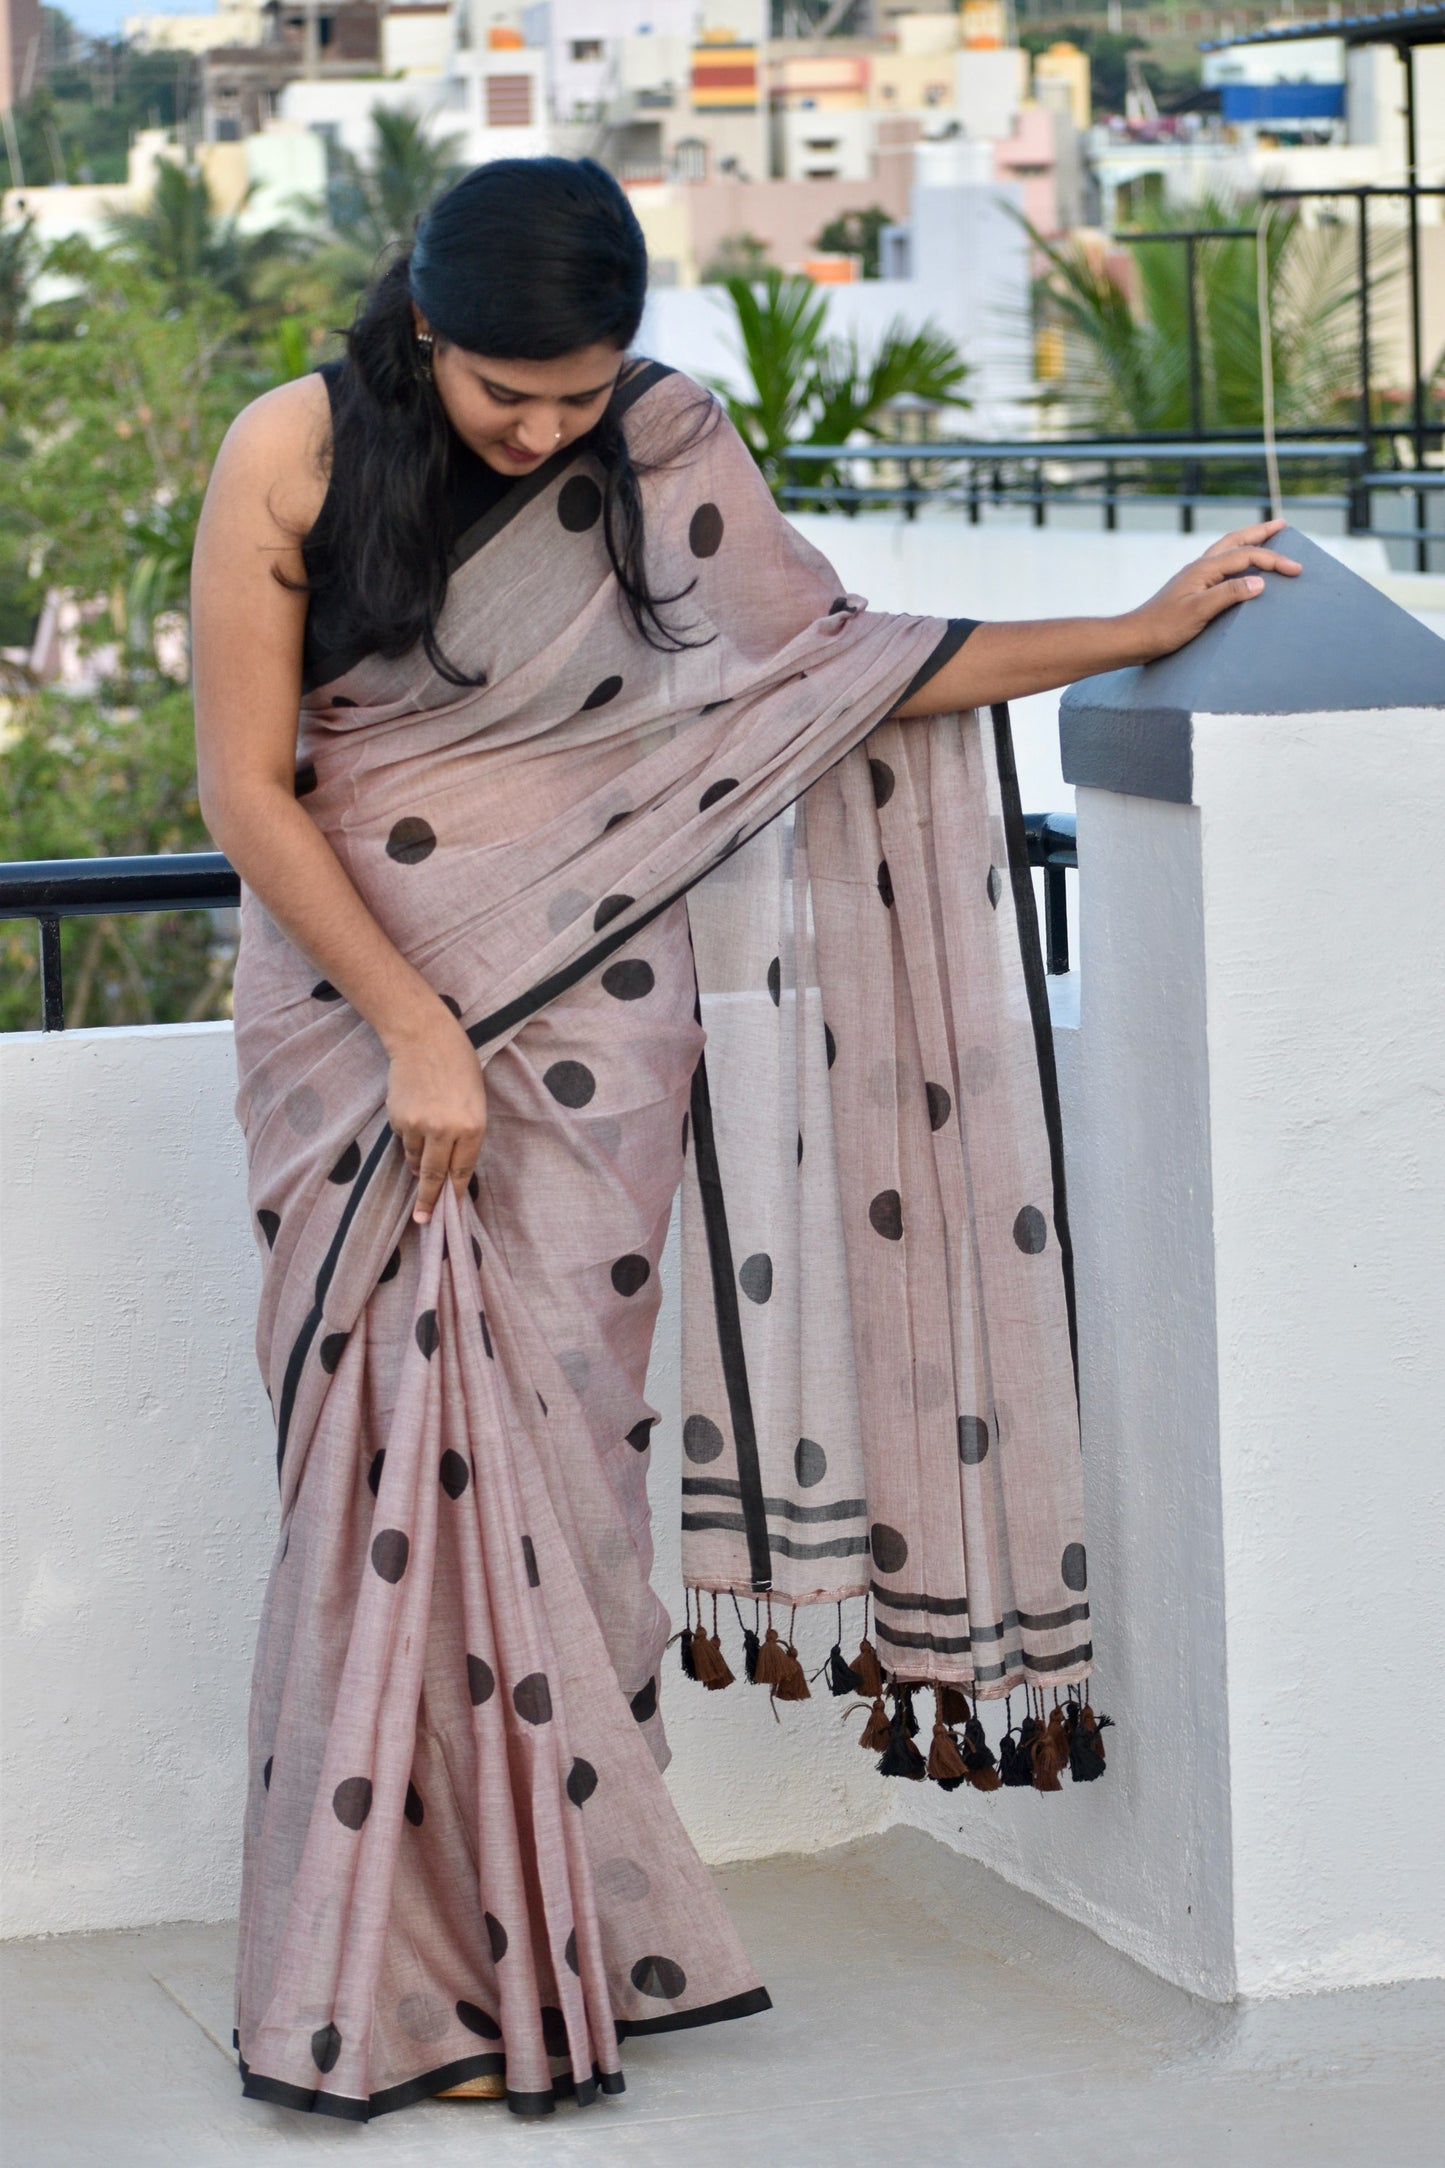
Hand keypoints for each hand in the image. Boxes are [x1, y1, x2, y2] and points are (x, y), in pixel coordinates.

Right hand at [385, 1004, 488, 1224]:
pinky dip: (409, 1140)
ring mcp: (419, 1127)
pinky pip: (404, 1141)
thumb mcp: (476, 1101)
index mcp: (473, 1127)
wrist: (423, 1039)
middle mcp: (446, 1131)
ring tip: (421, 1156)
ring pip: (415, 1160)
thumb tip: (451, 1165)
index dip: (455, 1192)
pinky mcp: (398, 1120)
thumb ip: (467, 1134)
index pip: (462, 1171)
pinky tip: (414, 1119)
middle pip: (434, 1176)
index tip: (450, 1209)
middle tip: (424, 1220)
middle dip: (429, 1200)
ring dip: (418, 1165)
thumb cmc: (459, 1066)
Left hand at [1124, 521, 1301, 662]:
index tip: (1297, 570)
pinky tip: (1238, 567)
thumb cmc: (1163, 628)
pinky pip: (1220, 565)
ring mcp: (1194, 576)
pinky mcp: (1191, 588)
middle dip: (1260, 532)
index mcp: (1204, 569)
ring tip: (1265, 536)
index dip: (1274, 560)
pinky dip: (1235, 558)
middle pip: (1235, 541)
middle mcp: (1199, 567)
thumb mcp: (1198, 612)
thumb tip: (1260, 582)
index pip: (1247, 556)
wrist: (1134, 638)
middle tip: (1282, 524)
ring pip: (1226, 549)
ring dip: (1247, 541)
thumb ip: (1228, 594)